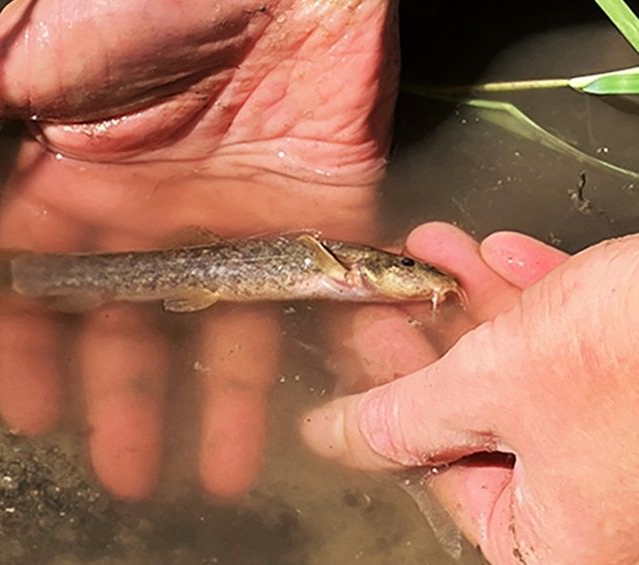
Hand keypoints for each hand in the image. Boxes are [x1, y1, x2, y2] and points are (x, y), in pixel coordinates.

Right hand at [0, 0, 399, 498]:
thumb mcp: (37, 49)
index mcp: (83, 182)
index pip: (43, 286)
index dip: (31, 350)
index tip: (30, 414)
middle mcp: (156, 214)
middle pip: (134, 325)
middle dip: (127, 400)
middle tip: (128, 474)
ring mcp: (237, 218)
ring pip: (223, 325)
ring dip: (223, 402)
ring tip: (223, 475)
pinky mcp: (316, 213)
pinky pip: (316, 293)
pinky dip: (319, 346)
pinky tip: (312, 408)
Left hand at [303, 222, 638, 562]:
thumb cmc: (637, 354)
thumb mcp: (493, 386)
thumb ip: (404, 417)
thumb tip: (339, 438)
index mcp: (563, 540)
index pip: (443, 480)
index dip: (387, 412)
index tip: (357, 361)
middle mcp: (601, 501)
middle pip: (483, 422)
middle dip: (431, 345)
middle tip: (386, 302)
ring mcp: (626, 440)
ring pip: (529, 373)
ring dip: (478, 308)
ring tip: (430, 259)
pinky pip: (580, 347)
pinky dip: (539, 300)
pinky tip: (500, 258)